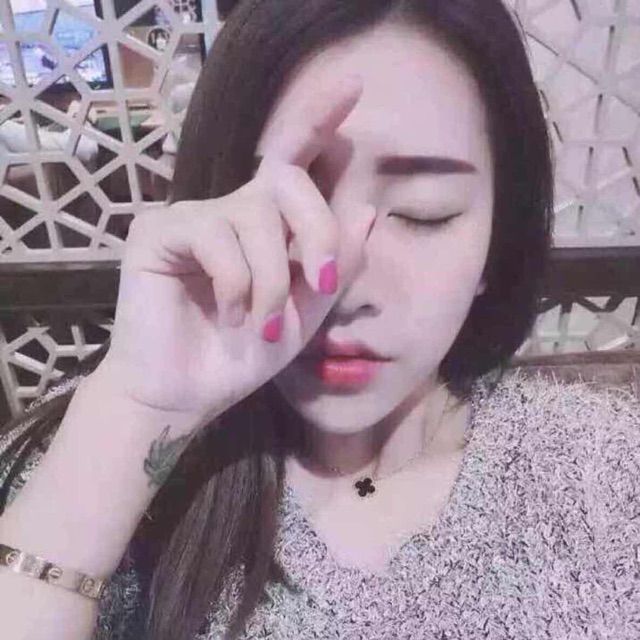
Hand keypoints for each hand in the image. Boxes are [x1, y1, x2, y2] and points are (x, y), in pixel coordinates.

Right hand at [99, 74, 375, 428]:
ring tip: (264, 324)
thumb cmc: (242, 357)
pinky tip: (228, 316)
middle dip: (317, 229)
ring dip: (272, 279)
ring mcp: (193, 217)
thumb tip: (366, 209)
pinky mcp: (156, 230)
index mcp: (268, 227)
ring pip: (255, 216)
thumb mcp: (306, 313)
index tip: (353, 87)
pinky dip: (235, 283)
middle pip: (287, 179)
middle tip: (319, 283)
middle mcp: (232, 211)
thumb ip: (336, 265)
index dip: (319, 120)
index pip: (294, 160)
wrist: (185, 396)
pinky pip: (214, 236)